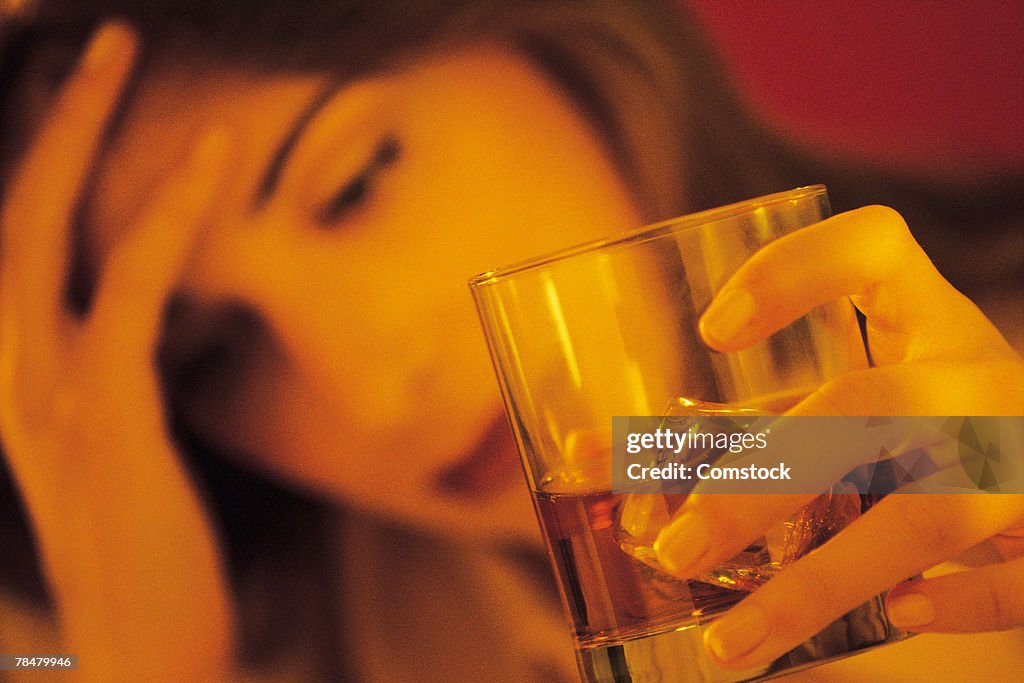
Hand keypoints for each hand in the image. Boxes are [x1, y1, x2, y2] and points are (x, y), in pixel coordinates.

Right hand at [0, 23, 233, 679]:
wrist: (146, 649)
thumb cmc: (146, 548)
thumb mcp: (118, 444)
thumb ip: (117, 372)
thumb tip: (145, 315)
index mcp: (13, 377)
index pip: (5, 242)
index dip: (26, 155)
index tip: (59, 89)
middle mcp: (6, 375)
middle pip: (3, 212)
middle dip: (40, 117)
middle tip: (91, 41)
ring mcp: (44, 397)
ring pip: (39, 228)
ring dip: (77, 129)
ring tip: (115, 48)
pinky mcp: (106, 418)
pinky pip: (130, 289)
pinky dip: (166, 212)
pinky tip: (207, 153)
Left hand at [652, 206, 1023, 669]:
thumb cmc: (920, 421)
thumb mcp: (853, 397)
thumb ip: (745, 423)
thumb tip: (591, 457)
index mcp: (926, 316)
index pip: (874, 247)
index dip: (793, 272)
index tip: (711, 332)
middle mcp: (976, 373)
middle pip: (868, 406)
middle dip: (762, 479)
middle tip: (675, 547)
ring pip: (928, 514)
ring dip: (819, 581)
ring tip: (728, 646)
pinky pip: (1018, 573)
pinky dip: (959, 604)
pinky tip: (898, 620)